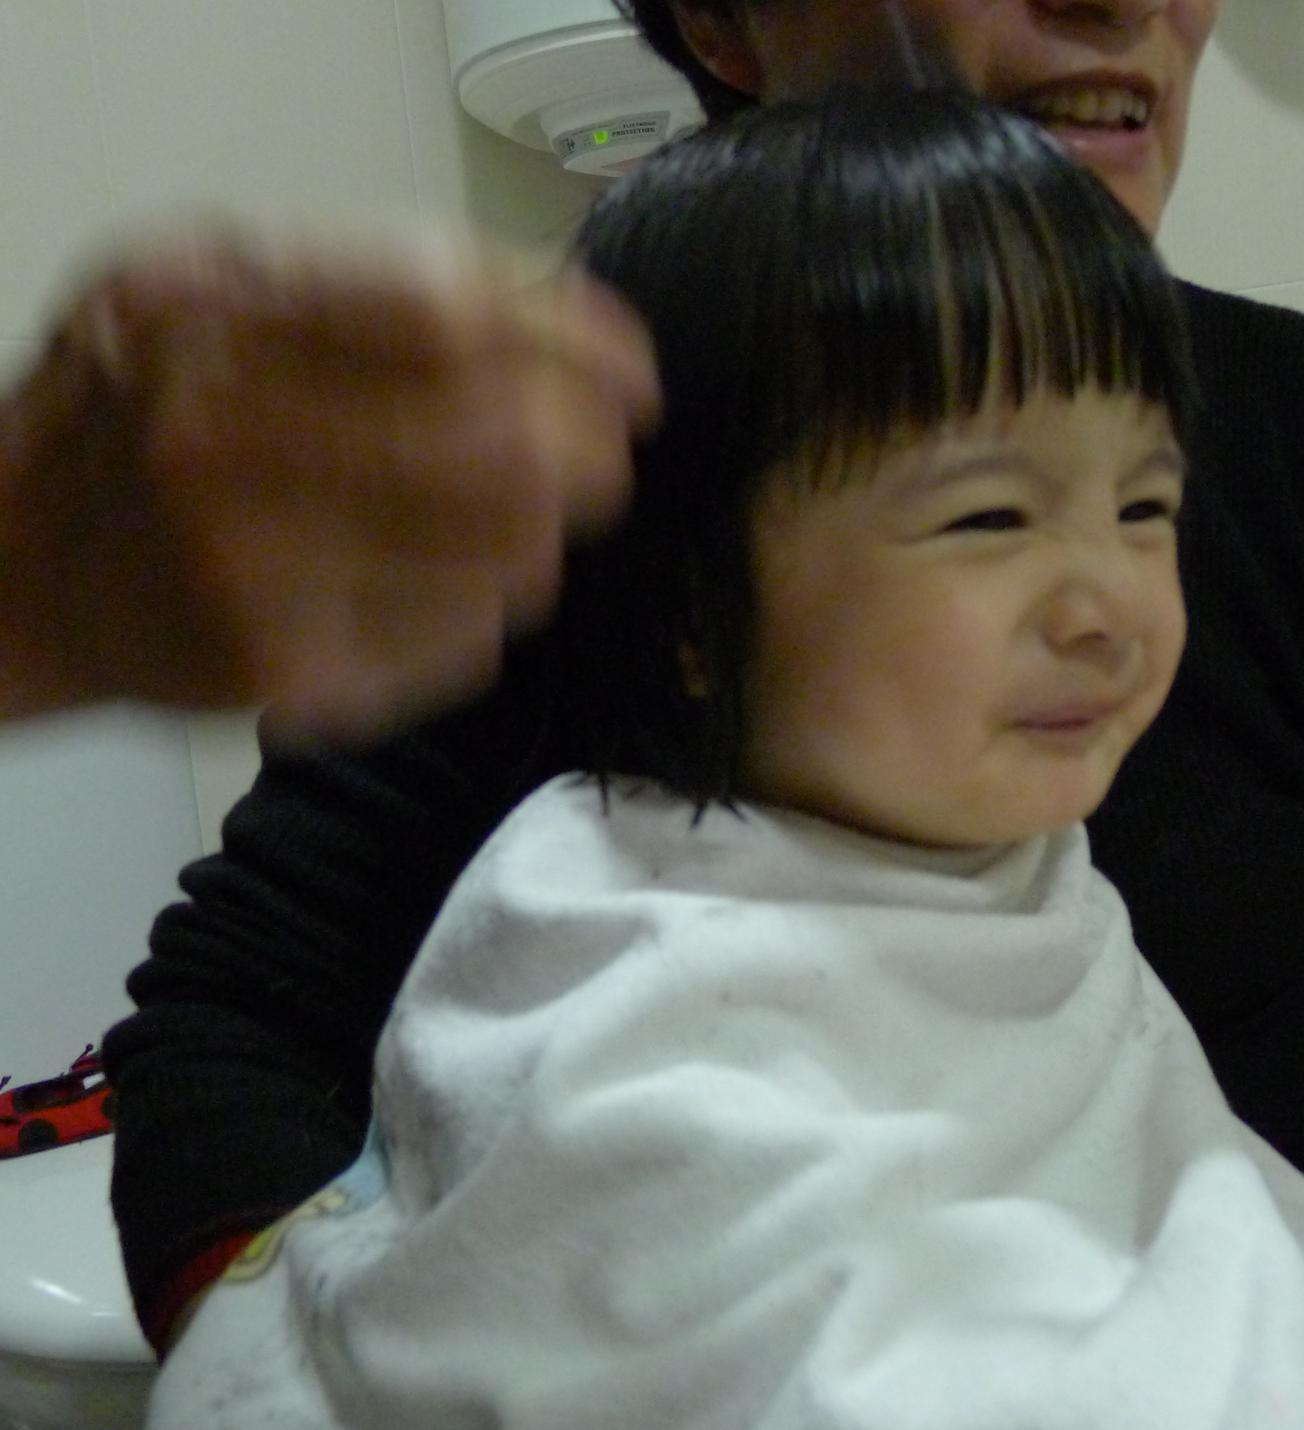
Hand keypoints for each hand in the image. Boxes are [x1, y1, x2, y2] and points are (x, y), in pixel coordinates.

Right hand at [0, 223, 658, 733]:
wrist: (9, 568)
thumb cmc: (136, 413)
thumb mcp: (209, 288)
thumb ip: (367, 278)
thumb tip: (562, 315)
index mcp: (212, 309)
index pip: (450, 314)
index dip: (575, 344)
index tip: (633, 375)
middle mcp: (226, 435)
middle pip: (506, 445)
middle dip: (590, 453)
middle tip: (602, 457)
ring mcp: (255, 565)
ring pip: (509, 554)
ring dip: (544, 535)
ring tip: (513, 520)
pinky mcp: (286, 669)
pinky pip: (465, 639)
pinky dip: (484, 608)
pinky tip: (439, 584)